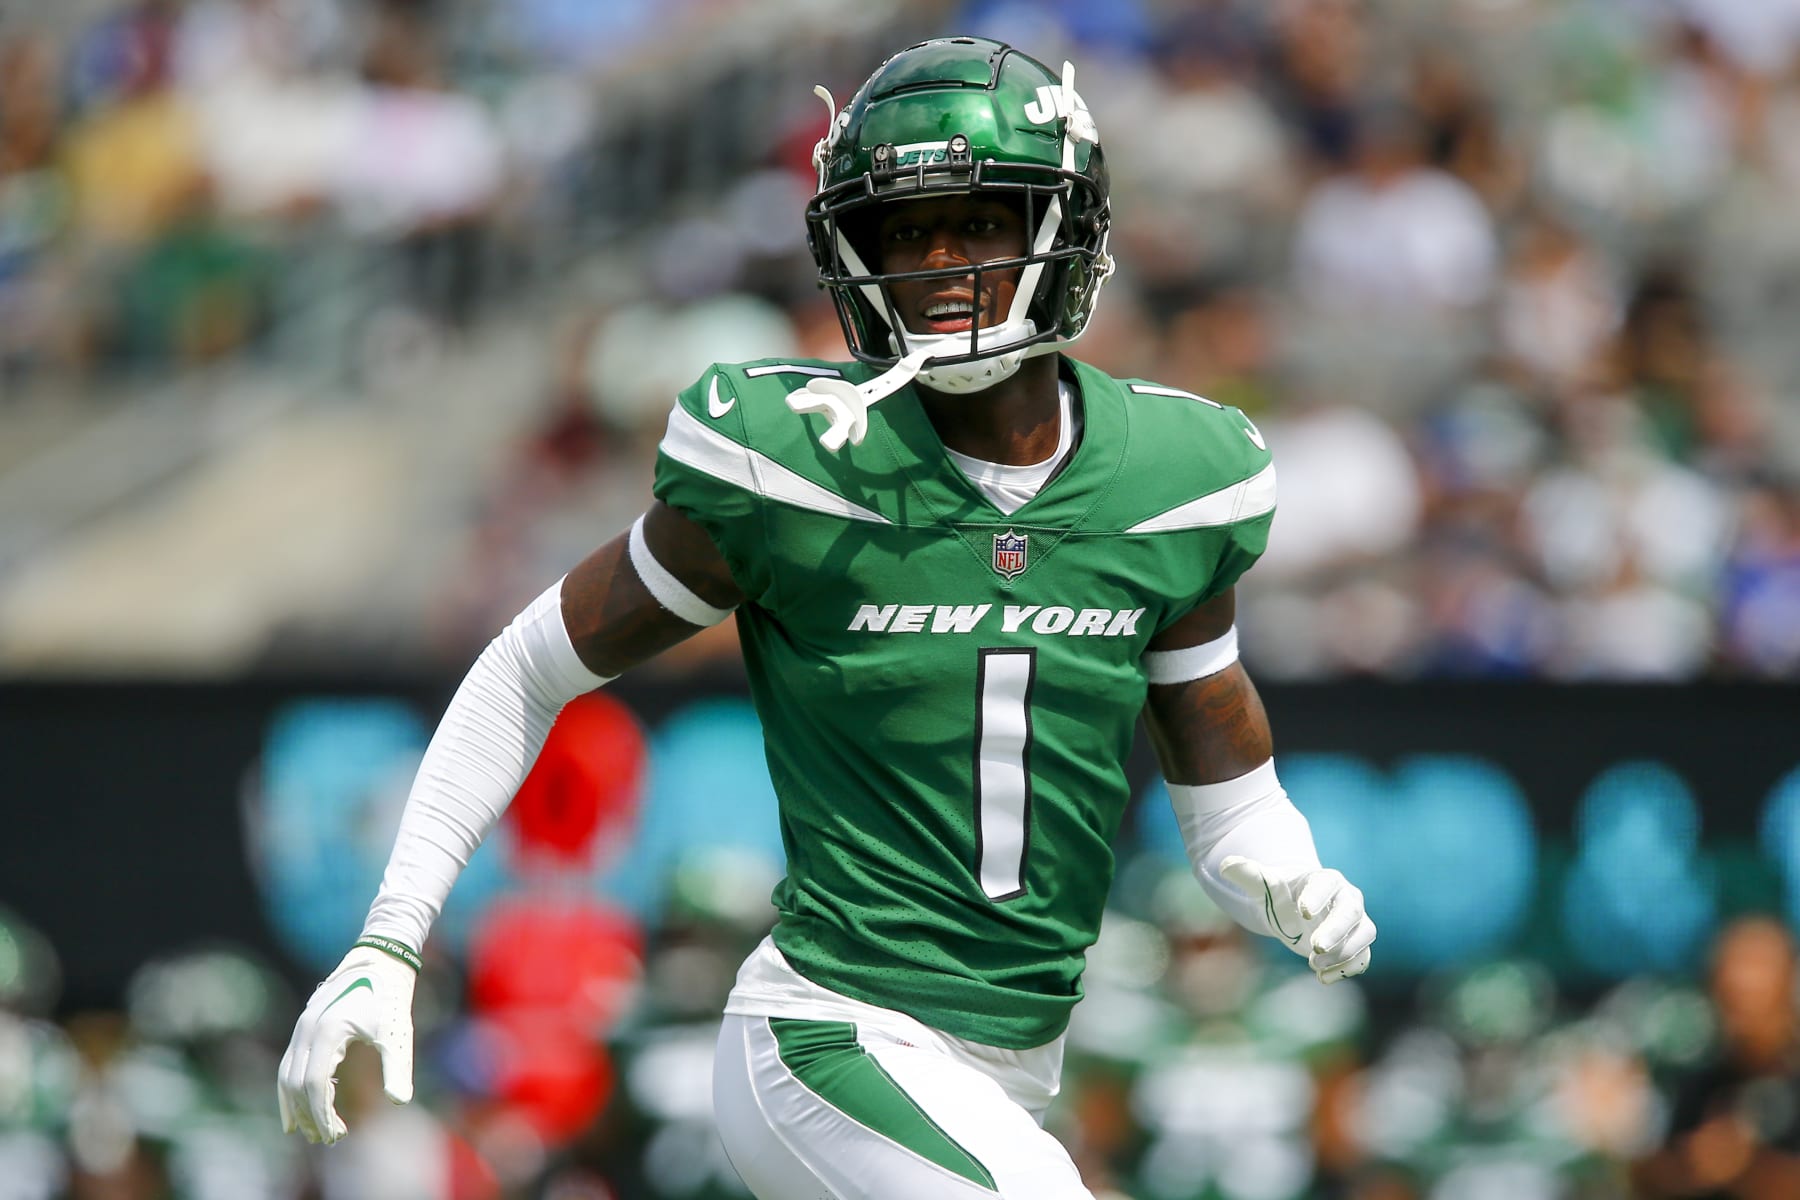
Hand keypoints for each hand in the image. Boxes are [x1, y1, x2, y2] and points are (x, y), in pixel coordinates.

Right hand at [277, 941, 417, 1142]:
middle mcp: (308, 1030)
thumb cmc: (391, 998)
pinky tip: (298, 1112)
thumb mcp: (398, 1034)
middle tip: (330, 1139)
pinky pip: (289, 1065)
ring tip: (316, 1131)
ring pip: (288, 1076)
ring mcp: (301, 1028)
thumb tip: (399, 1100)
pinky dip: (291, 1090)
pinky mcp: (303, 1028)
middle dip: (310, 1116)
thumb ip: (397, 1067)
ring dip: (298, 1107)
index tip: (337, 1135)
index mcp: (329, 1031)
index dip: (323, 1114)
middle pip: (297, 1084)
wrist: (380, 961)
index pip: (316, 1084)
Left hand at [1219, 857, 1374, 983]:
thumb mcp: (1262, 885)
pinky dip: (1348, 969)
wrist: (1296, 910)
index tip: (1303, 911)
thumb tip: (1226, 865)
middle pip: (1351, 911)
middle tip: (1315, 947)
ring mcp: (1356, 922)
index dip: (1317, 897)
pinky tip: (1323, 978)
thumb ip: (1248, 874)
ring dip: (1344, 952)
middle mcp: (1347, 898)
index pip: (1327, 884)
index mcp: (1325, 879)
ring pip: (1364, 934)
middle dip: (1336, 930)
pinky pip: (1363, 957)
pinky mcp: (1357, 944)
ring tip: (1314, 965)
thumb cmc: (1280, 894)